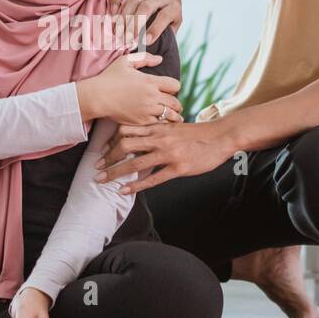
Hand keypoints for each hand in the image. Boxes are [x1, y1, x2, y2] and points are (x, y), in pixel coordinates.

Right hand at [75, 52, 183, 125]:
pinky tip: (161, 122)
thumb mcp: (125, 61)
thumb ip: (144, 58)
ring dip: (173, 115)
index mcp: (150, 81)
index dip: (174, 87)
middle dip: (176, 104)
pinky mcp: (141, 121)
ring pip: (170, 115)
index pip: (175, 85)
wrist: (97, 96)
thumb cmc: (109, 77)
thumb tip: (160, 59)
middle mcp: (152, 96)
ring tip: (174, 116)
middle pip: (175, 102)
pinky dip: (163, 123)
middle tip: (175, 106)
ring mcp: (147, 110)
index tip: (169, 89)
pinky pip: (159, 124)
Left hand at [95, 119, 235, 193]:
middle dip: (108, 157)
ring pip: (135, 163)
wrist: (221, 136)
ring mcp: (168, 153)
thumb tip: (144, 138)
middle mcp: (160, 138)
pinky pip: (152, 179)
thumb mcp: (175, 127)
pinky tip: (124, 191)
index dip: (111, 141)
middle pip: (125, 145)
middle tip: (97, 167)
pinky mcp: (178, 168)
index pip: (127, 130)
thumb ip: (159, 131)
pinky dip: (136, 186)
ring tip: (102, 180)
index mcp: (158, 127)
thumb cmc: (199, 133)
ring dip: (116, 172)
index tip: (103, 151)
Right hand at [109, 0, 181, 46]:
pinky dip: (116, 0)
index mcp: (172, 7)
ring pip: (133, 0)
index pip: (164, 16)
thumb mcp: (174, 25)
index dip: (154, 29)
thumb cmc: (169, 15)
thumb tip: (153, 51)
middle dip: (135, 24)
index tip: (145, 42)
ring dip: (124, 17)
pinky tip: (112, 14)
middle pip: (146, 7)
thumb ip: (166, 34)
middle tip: (127, 38)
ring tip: (118, 32)